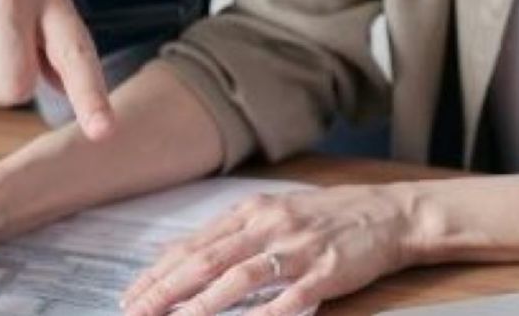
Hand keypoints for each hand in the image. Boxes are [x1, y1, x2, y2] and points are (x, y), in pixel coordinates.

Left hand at [121, 185, 420, 315]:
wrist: (388, 213)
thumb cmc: (326, 216)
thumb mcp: (272, 213)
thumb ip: (227, 234)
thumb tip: (174, 253)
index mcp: (252, 212)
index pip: (194, 245)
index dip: (158, 272)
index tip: (130, 294)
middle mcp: (269, 225)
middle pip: (207, 259)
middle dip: (166, 288)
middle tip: (136, 310)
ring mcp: (297, 248)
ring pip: (241, 275)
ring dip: (205, 301)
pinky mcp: (325, 271)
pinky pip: (291, 296)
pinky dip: (267, 312)